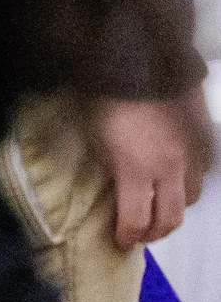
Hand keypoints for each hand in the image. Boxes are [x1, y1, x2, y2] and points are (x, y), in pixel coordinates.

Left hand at [91, 91, 213, 247]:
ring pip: (190, 198)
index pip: (136, 219)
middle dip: (154, 232)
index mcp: (136, 170)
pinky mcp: (205, 141)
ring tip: (158, 209)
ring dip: (173, 210)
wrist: (144, 60)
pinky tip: (176, 180)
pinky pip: (201, 174)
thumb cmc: (108, 98)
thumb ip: (111, 168)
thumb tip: (118, 189)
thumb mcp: (96, 137)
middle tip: (141, 234)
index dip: (128, 235)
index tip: (120, 240)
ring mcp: (191, 156)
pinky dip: (188, 184)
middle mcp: (169, 169)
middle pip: (170, 218)